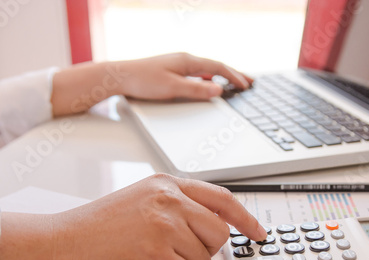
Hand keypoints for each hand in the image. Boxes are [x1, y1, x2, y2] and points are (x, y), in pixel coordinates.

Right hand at [0, 174, 265, 259]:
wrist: (62, 241)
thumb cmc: (99, 225)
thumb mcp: (142, 198)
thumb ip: (179, 205)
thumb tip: (215, 227)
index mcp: (167, 185)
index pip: (222, 198)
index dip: (245, 218)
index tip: (258, 233)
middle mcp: (168, 201)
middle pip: (218, 234)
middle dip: (204, 250)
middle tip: (177, 253)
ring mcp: (163, 226)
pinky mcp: (155, 254)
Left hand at [117, 52, 253, 99]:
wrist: (119, 76)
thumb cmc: (143, 81)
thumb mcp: (172, 88)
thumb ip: (196, 90)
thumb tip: (218, 90)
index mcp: (187, 61)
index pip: (217, 68)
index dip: (234, 76)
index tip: (246, 85)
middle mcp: (184, 60)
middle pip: (215, 66)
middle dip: (233, 74)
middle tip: (249, 81)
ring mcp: (178, 64)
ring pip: (206, 69)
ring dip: (221, 76)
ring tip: (233, 82)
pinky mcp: (171, 70)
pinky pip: (196, 72)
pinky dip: (208, 77)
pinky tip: (208, 82)